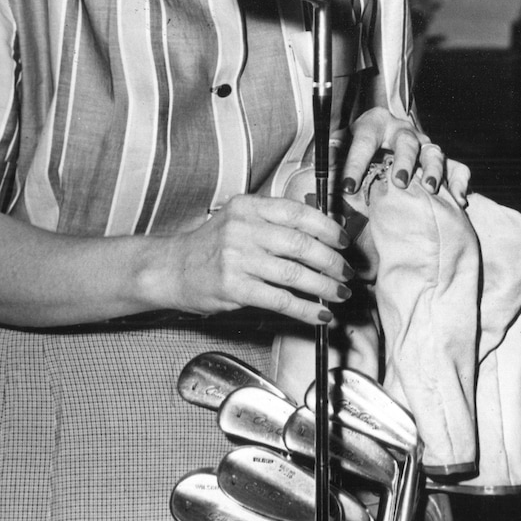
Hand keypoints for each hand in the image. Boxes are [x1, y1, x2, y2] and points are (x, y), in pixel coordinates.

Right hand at [165, 194, 354, 326]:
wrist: (173, 269)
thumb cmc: (212, 246)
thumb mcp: (240, 221)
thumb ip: (276, 223)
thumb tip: (326, 232)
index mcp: (248, 207)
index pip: (298, 212)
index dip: (328, 227)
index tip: (344, 241)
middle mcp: (243, 228)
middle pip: (301, 244)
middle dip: (332, 261)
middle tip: (347, 272)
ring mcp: (238, 258)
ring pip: (295, 273)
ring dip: (325, 286)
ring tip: (339, 294)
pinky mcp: (235, 287)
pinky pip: (280, 299)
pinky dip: (306, 309)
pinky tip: (319, 314)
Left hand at [341, 107, 470, 206]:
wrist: (378, 148)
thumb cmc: (357, 148)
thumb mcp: (339, 147)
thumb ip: (330, 157)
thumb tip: (319, 167)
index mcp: (374, 124)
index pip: (364, 141)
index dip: (354, 164)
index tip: (347, 186)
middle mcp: (403, 132)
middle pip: (408, 142)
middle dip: (404, 162)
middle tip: (398, 182)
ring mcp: (425, 145)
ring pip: (435, 153)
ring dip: (434, 171)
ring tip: (430, 189)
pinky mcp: (441, 161)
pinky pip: (457, 168)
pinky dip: (459, 182)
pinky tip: (457, 200)